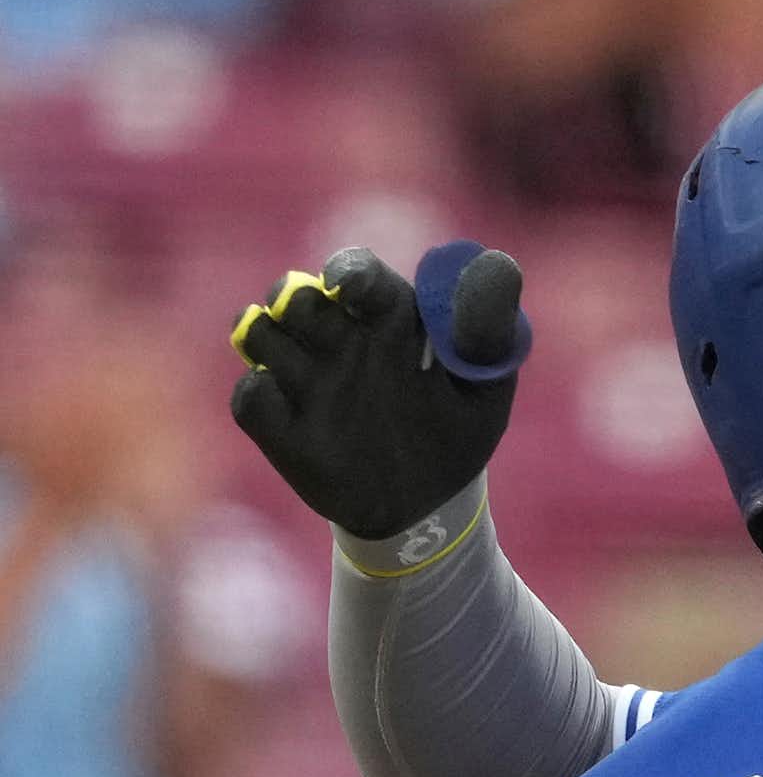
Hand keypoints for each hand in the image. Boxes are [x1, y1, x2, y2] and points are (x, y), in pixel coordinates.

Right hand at [229, 244, 528, 539]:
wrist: (425, 512)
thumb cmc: (453, 439)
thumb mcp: (485, 391)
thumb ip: (490, 330)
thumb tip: (499, 264)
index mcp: (386, 324)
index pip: (360, 274)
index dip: (350, 271)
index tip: (348, 286)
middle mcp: (338, 342)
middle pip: (296, 294)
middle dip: (299, 302)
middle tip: (328, 337)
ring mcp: (305, 381)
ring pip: (261, 330)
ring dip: (275, 343)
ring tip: (315, 381)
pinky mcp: (278, 424)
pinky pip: (248, 396)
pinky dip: (260, 396)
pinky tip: (291, 417)